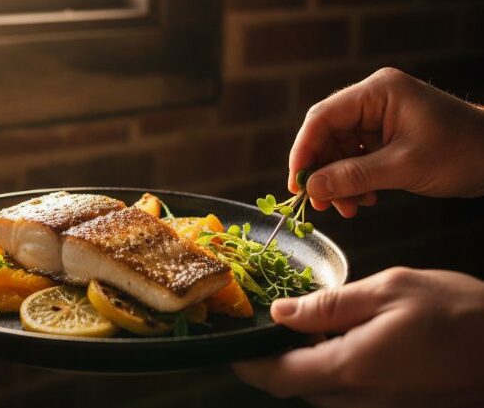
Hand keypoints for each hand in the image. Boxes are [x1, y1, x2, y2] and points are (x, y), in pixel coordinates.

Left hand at [233, 268, 483, 406]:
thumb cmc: (459, 313)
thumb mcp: (389, 290)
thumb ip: (329, 305)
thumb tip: (281, 313)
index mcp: (352, 368)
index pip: (279, 376)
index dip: (246, 364)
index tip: (228, 346)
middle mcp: (362, 400)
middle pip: (296, 387)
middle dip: (274, 361)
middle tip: (267, 325)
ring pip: (322, 394)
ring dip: (304, 366)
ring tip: (305, 328)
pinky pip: (350, 397)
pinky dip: (334, 372)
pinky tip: (344, 341)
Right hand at [290, 67, 483, 217]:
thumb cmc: (462, 152)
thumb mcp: (403, 167)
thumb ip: (353, 176)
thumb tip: (312, 188)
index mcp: (377, 92)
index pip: (322, 117)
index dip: (304, 151)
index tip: (296, 183)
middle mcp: (373, 99)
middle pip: (328, 135)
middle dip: (324, 171)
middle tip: (321, 203)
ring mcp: (380, 117)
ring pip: (340, 150)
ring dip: (339, 181)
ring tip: (348, 208)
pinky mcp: (387, 135)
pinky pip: (357, 157)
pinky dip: (355, 180)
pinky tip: (363, 199)